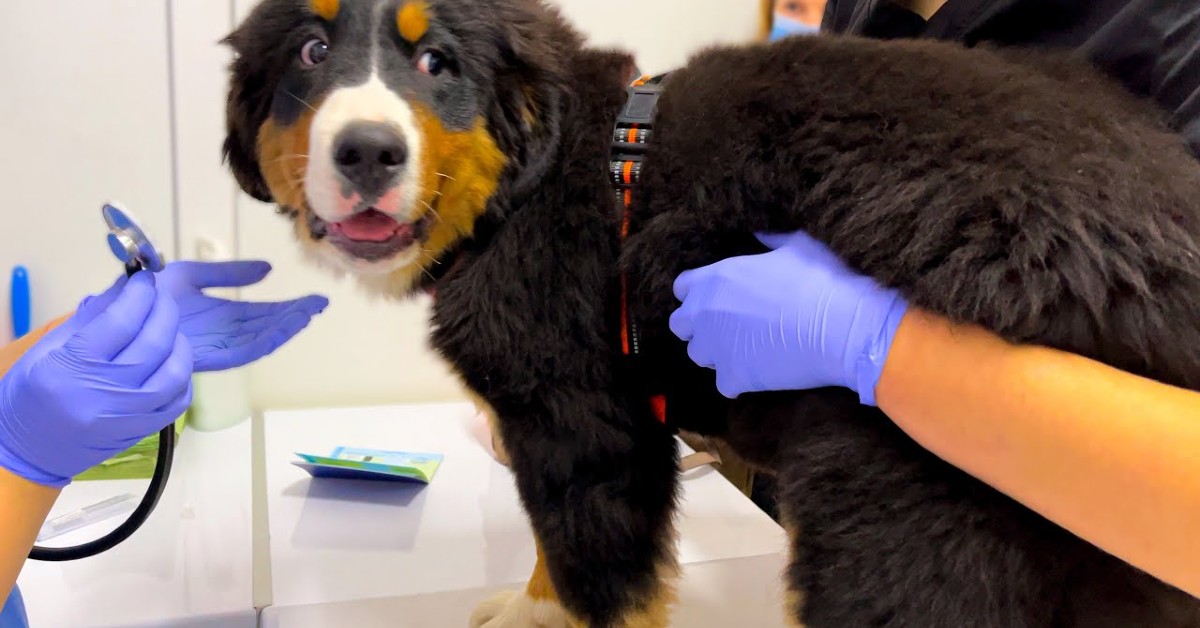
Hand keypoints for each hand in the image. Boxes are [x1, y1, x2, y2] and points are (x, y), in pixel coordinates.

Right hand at [0, 273, 192, 486]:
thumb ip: (91, 316)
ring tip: (169, 329)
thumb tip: (127, 285)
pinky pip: (178, 400)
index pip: (121, 320)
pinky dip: (183, 376)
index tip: (146, 279)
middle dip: (164, 311)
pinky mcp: (141, 432)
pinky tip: (173, 360)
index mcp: (72, 366)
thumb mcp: (48, 348)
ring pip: (175, 372)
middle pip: (154, 343)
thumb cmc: (30, 394)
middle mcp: (103, 393)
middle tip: (160, 297)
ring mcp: (127, 416)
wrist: (25, 451)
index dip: (140, 293)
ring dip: (179, 343)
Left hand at [153, 261, 327, 371]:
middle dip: (294, 317)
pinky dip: (266, 341)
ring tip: (308, 314)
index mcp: (220, 315)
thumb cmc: (147, 293)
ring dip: (285, 328)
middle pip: (266, 328)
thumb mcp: (192, 275)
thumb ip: (228, 273)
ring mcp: (214, 346)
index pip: (262, 314)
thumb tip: (267, 270)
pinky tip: (284, 328)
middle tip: (320, 304)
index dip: (288, 308)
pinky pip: (242, 353)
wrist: (118, 307)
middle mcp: (222, 333)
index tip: (313, 299)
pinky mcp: (205, 356)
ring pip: (260, 341)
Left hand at [670, 231, 907, 404]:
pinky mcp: (732, 378)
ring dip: (716, 353)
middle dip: (699, 326)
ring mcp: (715, 348)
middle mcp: (705, 313)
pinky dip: (738, 381)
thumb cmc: (821, 280)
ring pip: (698, 355)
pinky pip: (723, 384)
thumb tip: (760, 233)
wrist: (842, 327)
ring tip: (745, 349)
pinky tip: (760, 371)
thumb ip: (768, 241)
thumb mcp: (795, 246)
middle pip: (681, 324)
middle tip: (727, 326)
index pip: (682, 287)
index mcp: (715, 278)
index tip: (718, 298)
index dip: (698, 294)